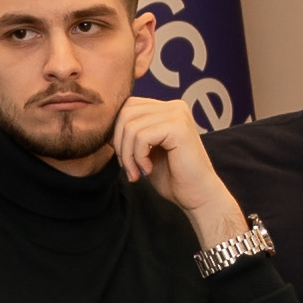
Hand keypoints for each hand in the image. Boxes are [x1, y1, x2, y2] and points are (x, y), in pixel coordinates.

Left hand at [113, 98, 246, 253]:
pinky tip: (148, 169)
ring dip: (128, 155)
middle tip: (129, 168)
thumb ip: (131, 133)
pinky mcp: (178, 127)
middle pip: (126, 113)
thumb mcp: (145, 150)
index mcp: (167, 108)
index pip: (127, 107)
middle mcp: (175, 106)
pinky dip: (138, 157)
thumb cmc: (172, 176)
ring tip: (137, 172)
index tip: (125, 158)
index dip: (117, 133)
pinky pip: (141, 137)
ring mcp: (178, 114)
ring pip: (131, 126)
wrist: (197, 196)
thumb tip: (105, 124)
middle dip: (120, 144)